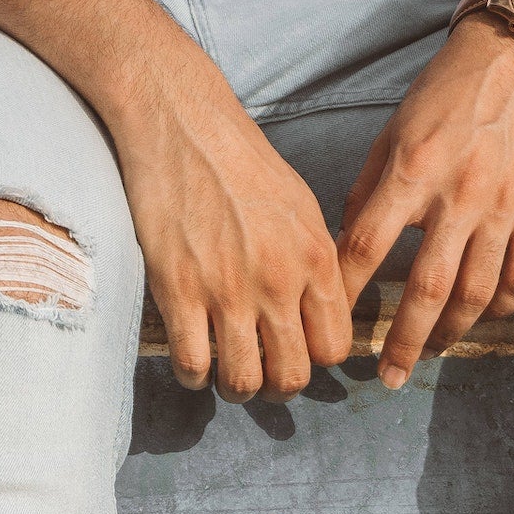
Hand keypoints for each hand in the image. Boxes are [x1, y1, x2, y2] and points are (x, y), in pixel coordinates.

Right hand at [116, 72, 351, 400]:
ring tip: (225, 373)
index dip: (314, 359)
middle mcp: (279, 282)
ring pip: (243, 382)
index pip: (333, 347)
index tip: (294, 352)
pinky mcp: (180, 290)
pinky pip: (194, 365)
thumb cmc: (241, 160)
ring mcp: (229, 290)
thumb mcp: (302, 207)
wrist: (182, 123)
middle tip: (260, 373)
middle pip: (292, 376)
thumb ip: (316, 261)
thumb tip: (322, 308)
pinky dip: (194, 377)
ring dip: (235, 389)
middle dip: (276, 386)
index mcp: (316, 260)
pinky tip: (193, 363)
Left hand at [337, 16, 513, 388]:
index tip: (333, 326)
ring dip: (450, 334)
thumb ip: (368, 191)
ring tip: (430, 353)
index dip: (347, 293)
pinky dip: (501, 308)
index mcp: (413, 170)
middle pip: (426, 289)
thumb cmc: (444, 94)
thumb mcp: (392, 132)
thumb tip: (343, 249)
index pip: (367, 246)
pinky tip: (481, 318)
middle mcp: (460, 194)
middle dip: (403, 342)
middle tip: (387, 379)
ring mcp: (505, 206)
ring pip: (477, 293)